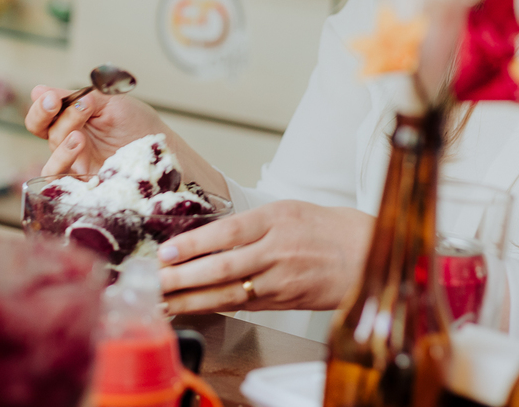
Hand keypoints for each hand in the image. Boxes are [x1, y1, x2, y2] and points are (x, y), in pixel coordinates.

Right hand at [26, 86, 171, 176]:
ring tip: (79, 133)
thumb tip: (39, 91)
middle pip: (39, 127)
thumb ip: (78, 97)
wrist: (161, 148)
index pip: (44, 111)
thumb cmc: (137, 123)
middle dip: (42, 114)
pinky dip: (62, 162)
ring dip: (59, 137)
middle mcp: (68, 139)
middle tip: (55, 103)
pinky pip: (58, 178)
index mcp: (72, 117)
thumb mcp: (110, 102)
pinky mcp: (82, 181)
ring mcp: (74, 160)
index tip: (52, 97)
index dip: (41, 104)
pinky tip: (78, 147)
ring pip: (50, 150)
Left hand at [156, 201, 372, 313]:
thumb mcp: (285, 210)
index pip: (227, 233)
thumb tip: (204, 236)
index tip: (167, 251)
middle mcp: (277, 251)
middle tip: (153, 281)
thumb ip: (248, 223)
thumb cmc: (323, 227)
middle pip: (223, 268)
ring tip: (163, 299)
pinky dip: (215, 307)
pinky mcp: (284, 302)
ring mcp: (281, 280)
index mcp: (276, 219)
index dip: (194, 245)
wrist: (365, 254)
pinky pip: (243, 305)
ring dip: (192, 299)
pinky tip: (192, 307)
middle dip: (183, 277)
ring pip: (229, 293)